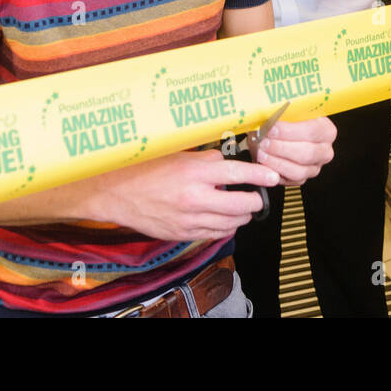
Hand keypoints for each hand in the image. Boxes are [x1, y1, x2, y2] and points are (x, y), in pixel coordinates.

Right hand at [102, 149, 279, 242]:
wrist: (117, 193)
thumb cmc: (145, 169)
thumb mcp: (178, 155)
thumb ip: (206, 160)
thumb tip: (229, 162)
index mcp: (194, 173)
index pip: (237, 174)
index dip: (260, 175)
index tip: (272, 176)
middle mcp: (194, 198)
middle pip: (240, 204)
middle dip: (255, 201)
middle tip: (258, 196)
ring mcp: (189, 219)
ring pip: (230, 222)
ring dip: (242, 216)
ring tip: (244, 207)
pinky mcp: (183, 233)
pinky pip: (214, 234)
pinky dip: (225, 227)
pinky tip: (226, 220)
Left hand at [256, 116, 335, 185]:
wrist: (283, 134)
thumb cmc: (287, 120)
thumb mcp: (289, 111)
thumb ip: (283, 112)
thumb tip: (269, 113)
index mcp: (326, 130)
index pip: (312, 131)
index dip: (290, 131)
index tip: (271, 128)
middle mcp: (324, 151)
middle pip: (306, 153)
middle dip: (281, 148)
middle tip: (263, 142)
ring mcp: (314, 167)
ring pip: (298, 170)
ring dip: (276, 162)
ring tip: (260, 153)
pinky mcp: (302, 178)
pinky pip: (289, 180)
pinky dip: (274, 172)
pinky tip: (263, 163)